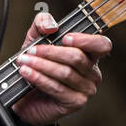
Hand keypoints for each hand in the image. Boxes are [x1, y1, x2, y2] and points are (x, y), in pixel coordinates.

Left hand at [11, 10, 111, 125]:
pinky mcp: (76, 102)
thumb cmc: (35, 66)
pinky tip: (26, 73)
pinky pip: (57, 88)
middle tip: (30, 50)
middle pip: (77, 57)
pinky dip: (39, 79)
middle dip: (50, 52)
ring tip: (23, 61)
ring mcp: (87, 89)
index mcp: (90, 55)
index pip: (102, 45)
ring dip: (41, 65)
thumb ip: (42, 23)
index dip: (86, 40)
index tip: (65, 38)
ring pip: (65, 73)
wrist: (25, 96)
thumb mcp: (35, 39)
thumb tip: (51, 25)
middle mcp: (92, 73)